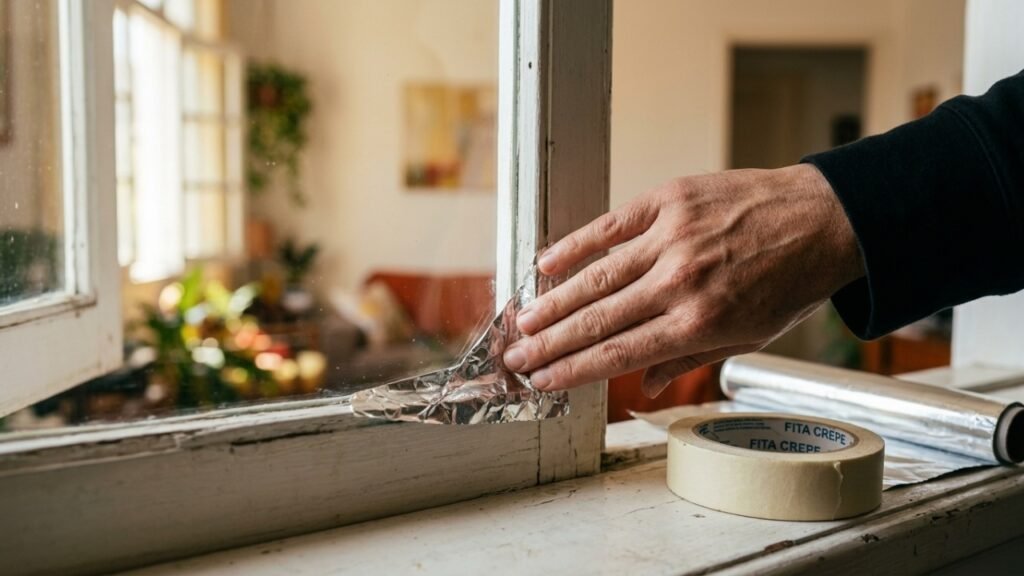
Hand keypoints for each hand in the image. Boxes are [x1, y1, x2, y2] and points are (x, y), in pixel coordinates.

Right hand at [502, 164, 863, 396]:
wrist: (826, 219)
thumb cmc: (790, 281)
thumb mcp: (749, 336)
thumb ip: (689, 358)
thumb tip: (643, 386)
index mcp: (701, 322)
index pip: (621, 354)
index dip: (575, 371)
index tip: (544, 381)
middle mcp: (681, 281)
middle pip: (599, 319)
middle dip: (551, 343)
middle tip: (517, 357)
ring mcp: (673, 237)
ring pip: (597, 276)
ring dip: (554, 302)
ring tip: (524, 321)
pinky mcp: (670, 200)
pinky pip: (611, 226)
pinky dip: (576, 244)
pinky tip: (546, 262)